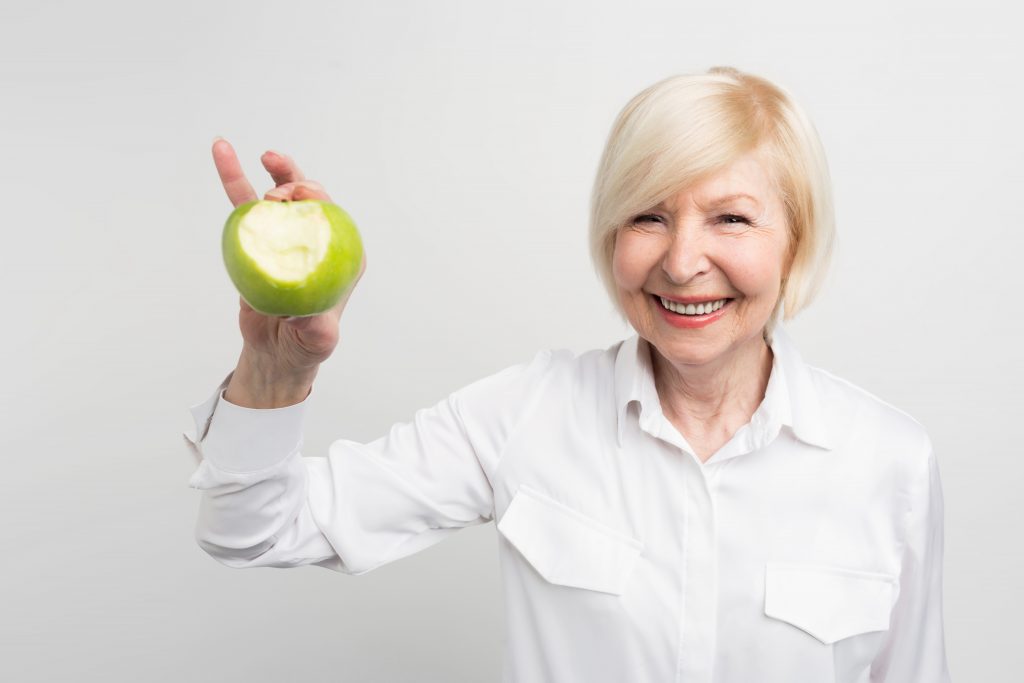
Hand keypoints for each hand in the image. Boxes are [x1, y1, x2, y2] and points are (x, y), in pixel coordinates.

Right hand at [211, 138, 366, 374]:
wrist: (275, 352)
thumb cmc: (305, 344)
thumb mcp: (317, 338)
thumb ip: (316, 327)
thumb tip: (306, 315)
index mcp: (341, 256)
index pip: (333, 217)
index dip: (318, 199)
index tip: (299, 195)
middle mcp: (315, 241)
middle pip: (308, 199)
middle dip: (295, 180)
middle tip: (276, 178)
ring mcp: (287, 238)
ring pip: (280, 198)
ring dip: (275, 172)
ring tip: (265, 154)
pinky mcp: (259, 241)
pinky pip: (244, 209)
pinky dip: (234, 180)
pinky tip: (224, 153)